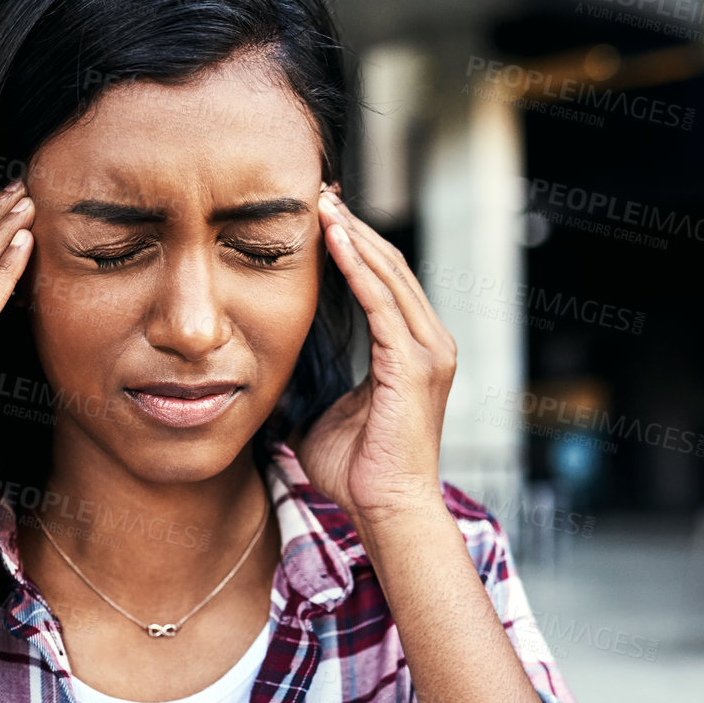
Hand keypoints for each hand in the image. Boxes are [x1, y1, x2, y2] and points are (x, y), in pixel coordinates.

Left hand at [295, 187, 455, 528]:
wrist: (387, 510)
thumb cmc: (358, 473)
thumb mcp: (328, 414)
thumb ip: (314, 385)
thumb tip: (273, 372)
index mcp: (413, 353)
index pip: (385, 283)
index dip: (355, 247)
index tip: (324, 218)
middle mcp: (430, 344)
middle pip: (390, 268)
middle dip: (354, 228)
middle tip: (320, 193)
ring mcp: (428, 352)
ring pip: (389, 276)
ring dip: (354, 237)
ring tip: (324, 203)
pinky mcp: (415, 364)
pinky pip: (382, 302)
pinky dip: (358, 268)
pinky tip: (334, 239)